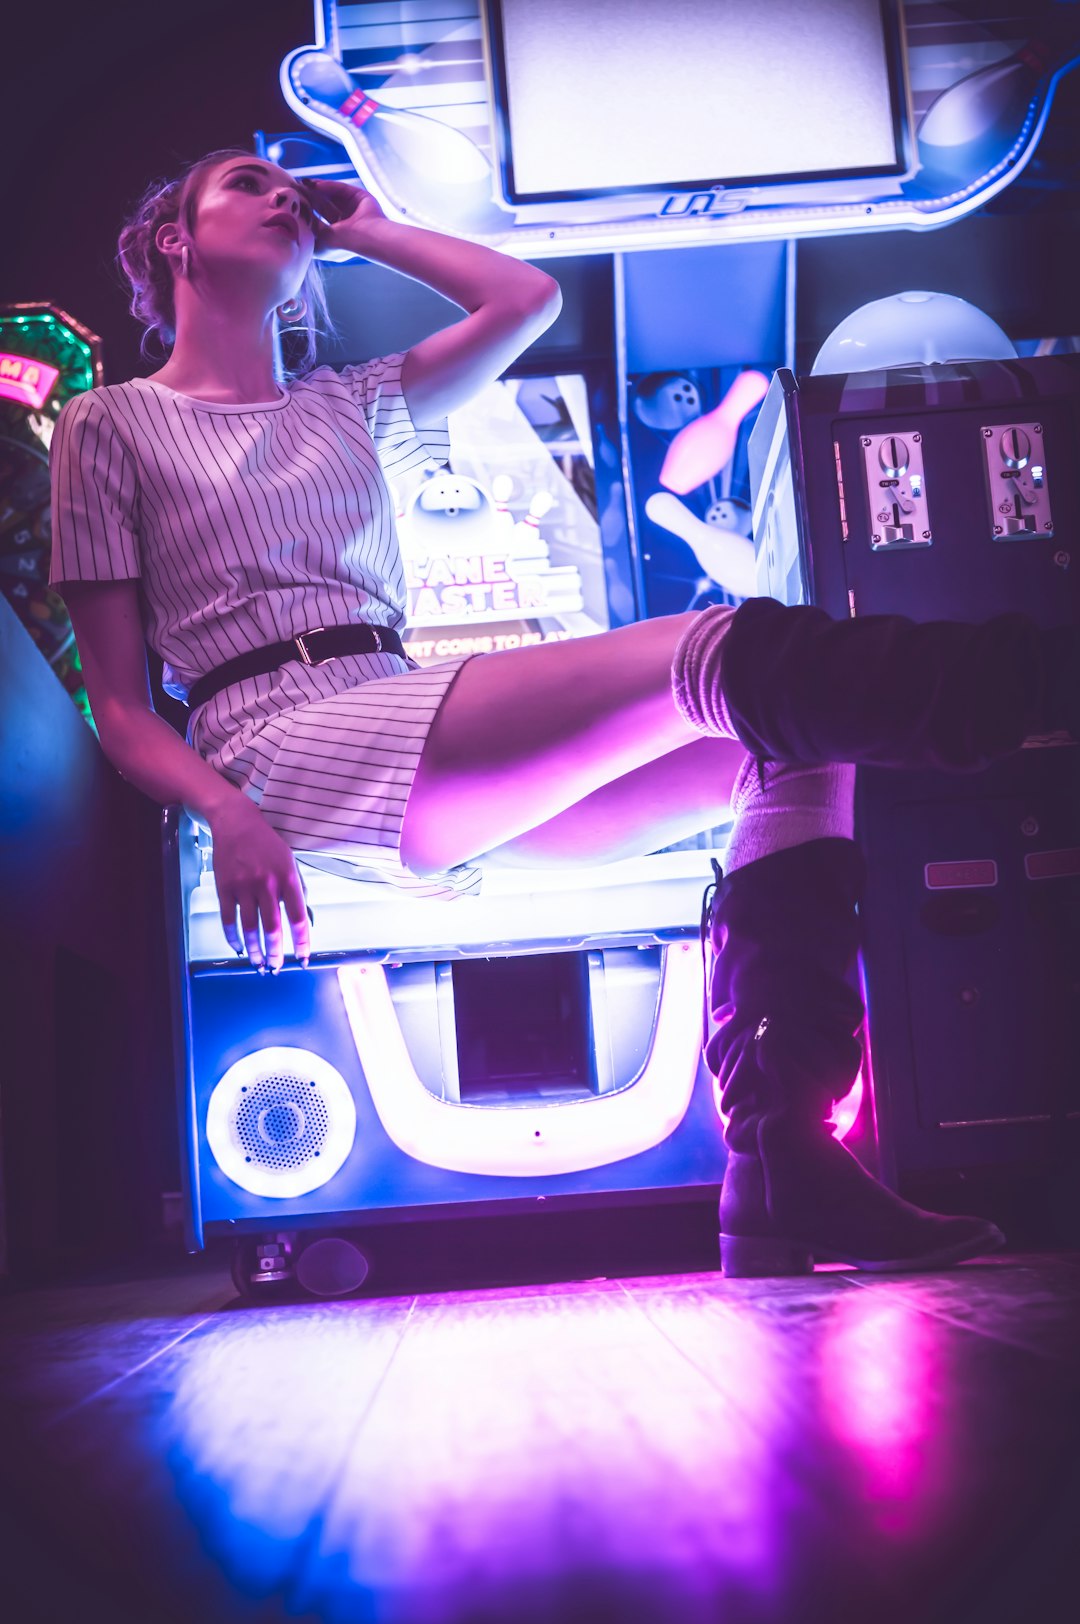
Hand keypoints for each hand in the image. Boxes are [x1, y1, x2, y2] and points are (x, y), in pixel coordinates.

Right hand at [209, 799, 311, 972]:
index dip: (302, 942)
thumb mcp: (290, 862)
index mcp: (288, 878)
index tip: (303, 959)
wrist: (236, 822)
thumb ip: (298, 890)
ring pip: (249, 928)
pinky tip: (238, 948)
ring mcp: (244, 886)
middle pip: (273, 928)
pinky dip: (233, 937)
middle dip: (276, 953)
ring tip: (258, 964)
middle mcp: (267, 884)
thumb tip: (306, 920)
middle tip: (276, 968)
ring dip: (255, 950)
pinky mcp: (224, 887)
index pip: (298, 917)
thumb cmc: (267, 844)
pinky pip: (228, 919)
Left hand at [302, 177, 385, 258]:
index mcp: (337, 236)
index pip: (319, 221)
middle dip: (309, 197)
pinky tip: (315, 184)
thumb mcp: (320, 239)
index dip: (306, 211)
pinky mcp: (359, 197)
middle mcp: (346, 223)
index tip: (293, 203)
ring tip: (302, 183)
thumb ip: (309, 227)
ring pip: (331, 196)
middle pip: (323, 206)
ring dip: (316, 189)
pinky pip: (340, 189)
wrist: (367, 237)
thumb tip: (296, 217)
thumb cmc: (343, 244)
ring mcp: (354, 209)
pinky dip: (328, 186)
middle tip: (295, 188)